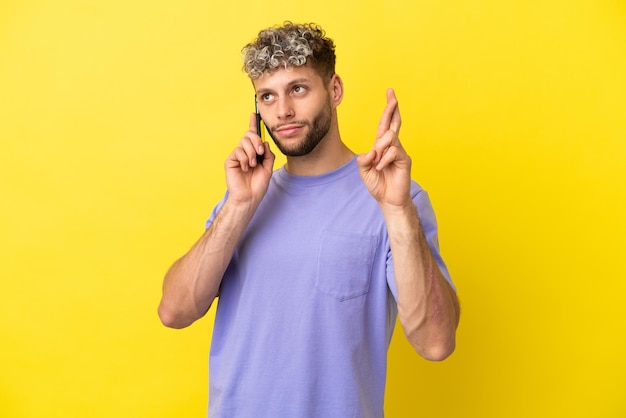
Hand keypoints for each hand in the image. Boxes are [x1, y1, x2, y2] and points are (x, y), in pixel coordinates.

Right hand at [224, 113, 275, 204]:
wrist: (249, 197)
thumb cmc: (258, 185)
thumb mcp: (268, 168)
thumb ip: (268, 154)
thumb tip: (265, 142)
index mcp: (254, 153)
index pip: (253, 136)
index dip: (253, 124)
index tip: (255, 114)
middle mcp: (245, 152)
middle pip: (249, 135)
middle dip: (256, 141)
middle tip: (260, 152)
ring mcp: (237, 155)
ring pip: (244, 142)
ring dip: (251, 153)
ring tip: (252, 165)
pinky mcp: (230, 160)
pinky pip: (238, 151)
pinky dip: (245, 159)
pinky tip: (245, 168)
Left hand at [357, 89, 411, 207]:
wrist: (388, 200)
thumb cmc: (378, 184)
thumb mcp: (364, 171)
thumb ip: (364, 160)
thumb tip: (371, 151)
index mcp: (381, 146)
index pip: (385, 124)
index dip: (388, 110)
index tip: (391, 94)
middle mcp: (392, 146)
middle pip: (393, 123)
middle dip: (391, 108)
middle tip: (392, 94)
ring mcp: (399, 152)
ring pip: (390, 137)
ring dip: (380, 149)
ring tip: (377, 163)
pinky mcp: (405, 160)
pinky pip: (393, 151)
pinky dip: (384, 160)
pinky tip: (381, 168)